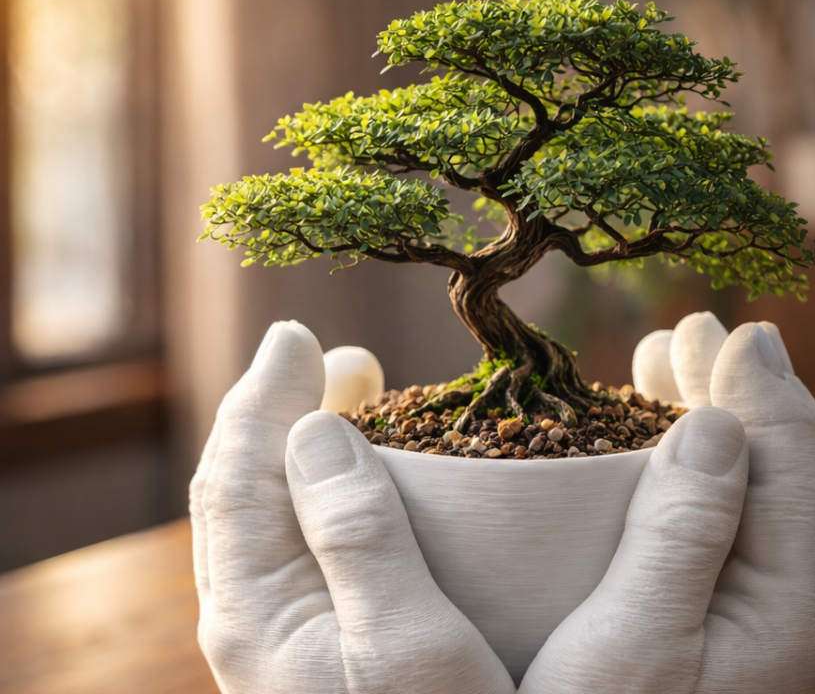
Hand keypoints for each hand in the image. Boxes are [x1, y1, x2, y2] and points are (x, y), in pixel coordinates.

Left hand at [189, 321, 515, 693]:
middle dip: (283, 407)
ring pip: (267, 509)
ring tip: (354, 401)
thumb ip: (356, 537)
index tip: (303, 337)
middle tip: (347, 362)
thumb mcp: (406, 646)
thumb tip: (315, 431)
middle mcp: (250, 613)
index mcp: (258, 606)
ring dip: (302, 443)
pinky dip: (320, 488)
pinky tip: (360, 480)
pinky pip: (294, 539)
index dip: (266, 395)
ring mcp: (276, 628)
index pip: (238, 471)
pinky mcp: (309, 640)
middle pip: (242, 482)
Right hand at [520, 313, 814, 692]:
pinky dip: (712, 467)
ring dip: (727, 421)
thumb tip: (721, 425)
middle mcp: (799, 610)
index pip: (799, 469)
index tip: (724, 328)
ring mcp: (769, 619)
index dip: (765, 391)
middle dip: (747, 392)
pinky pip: (743, 521)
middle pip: (794, 471)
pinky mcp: (734, 625)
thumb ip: (684, 536)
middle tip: (691, 332)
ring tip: (670, 369)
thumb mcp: (632, 647)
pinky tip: (670, 450)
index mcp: (791, 608)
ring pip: (769, 493)